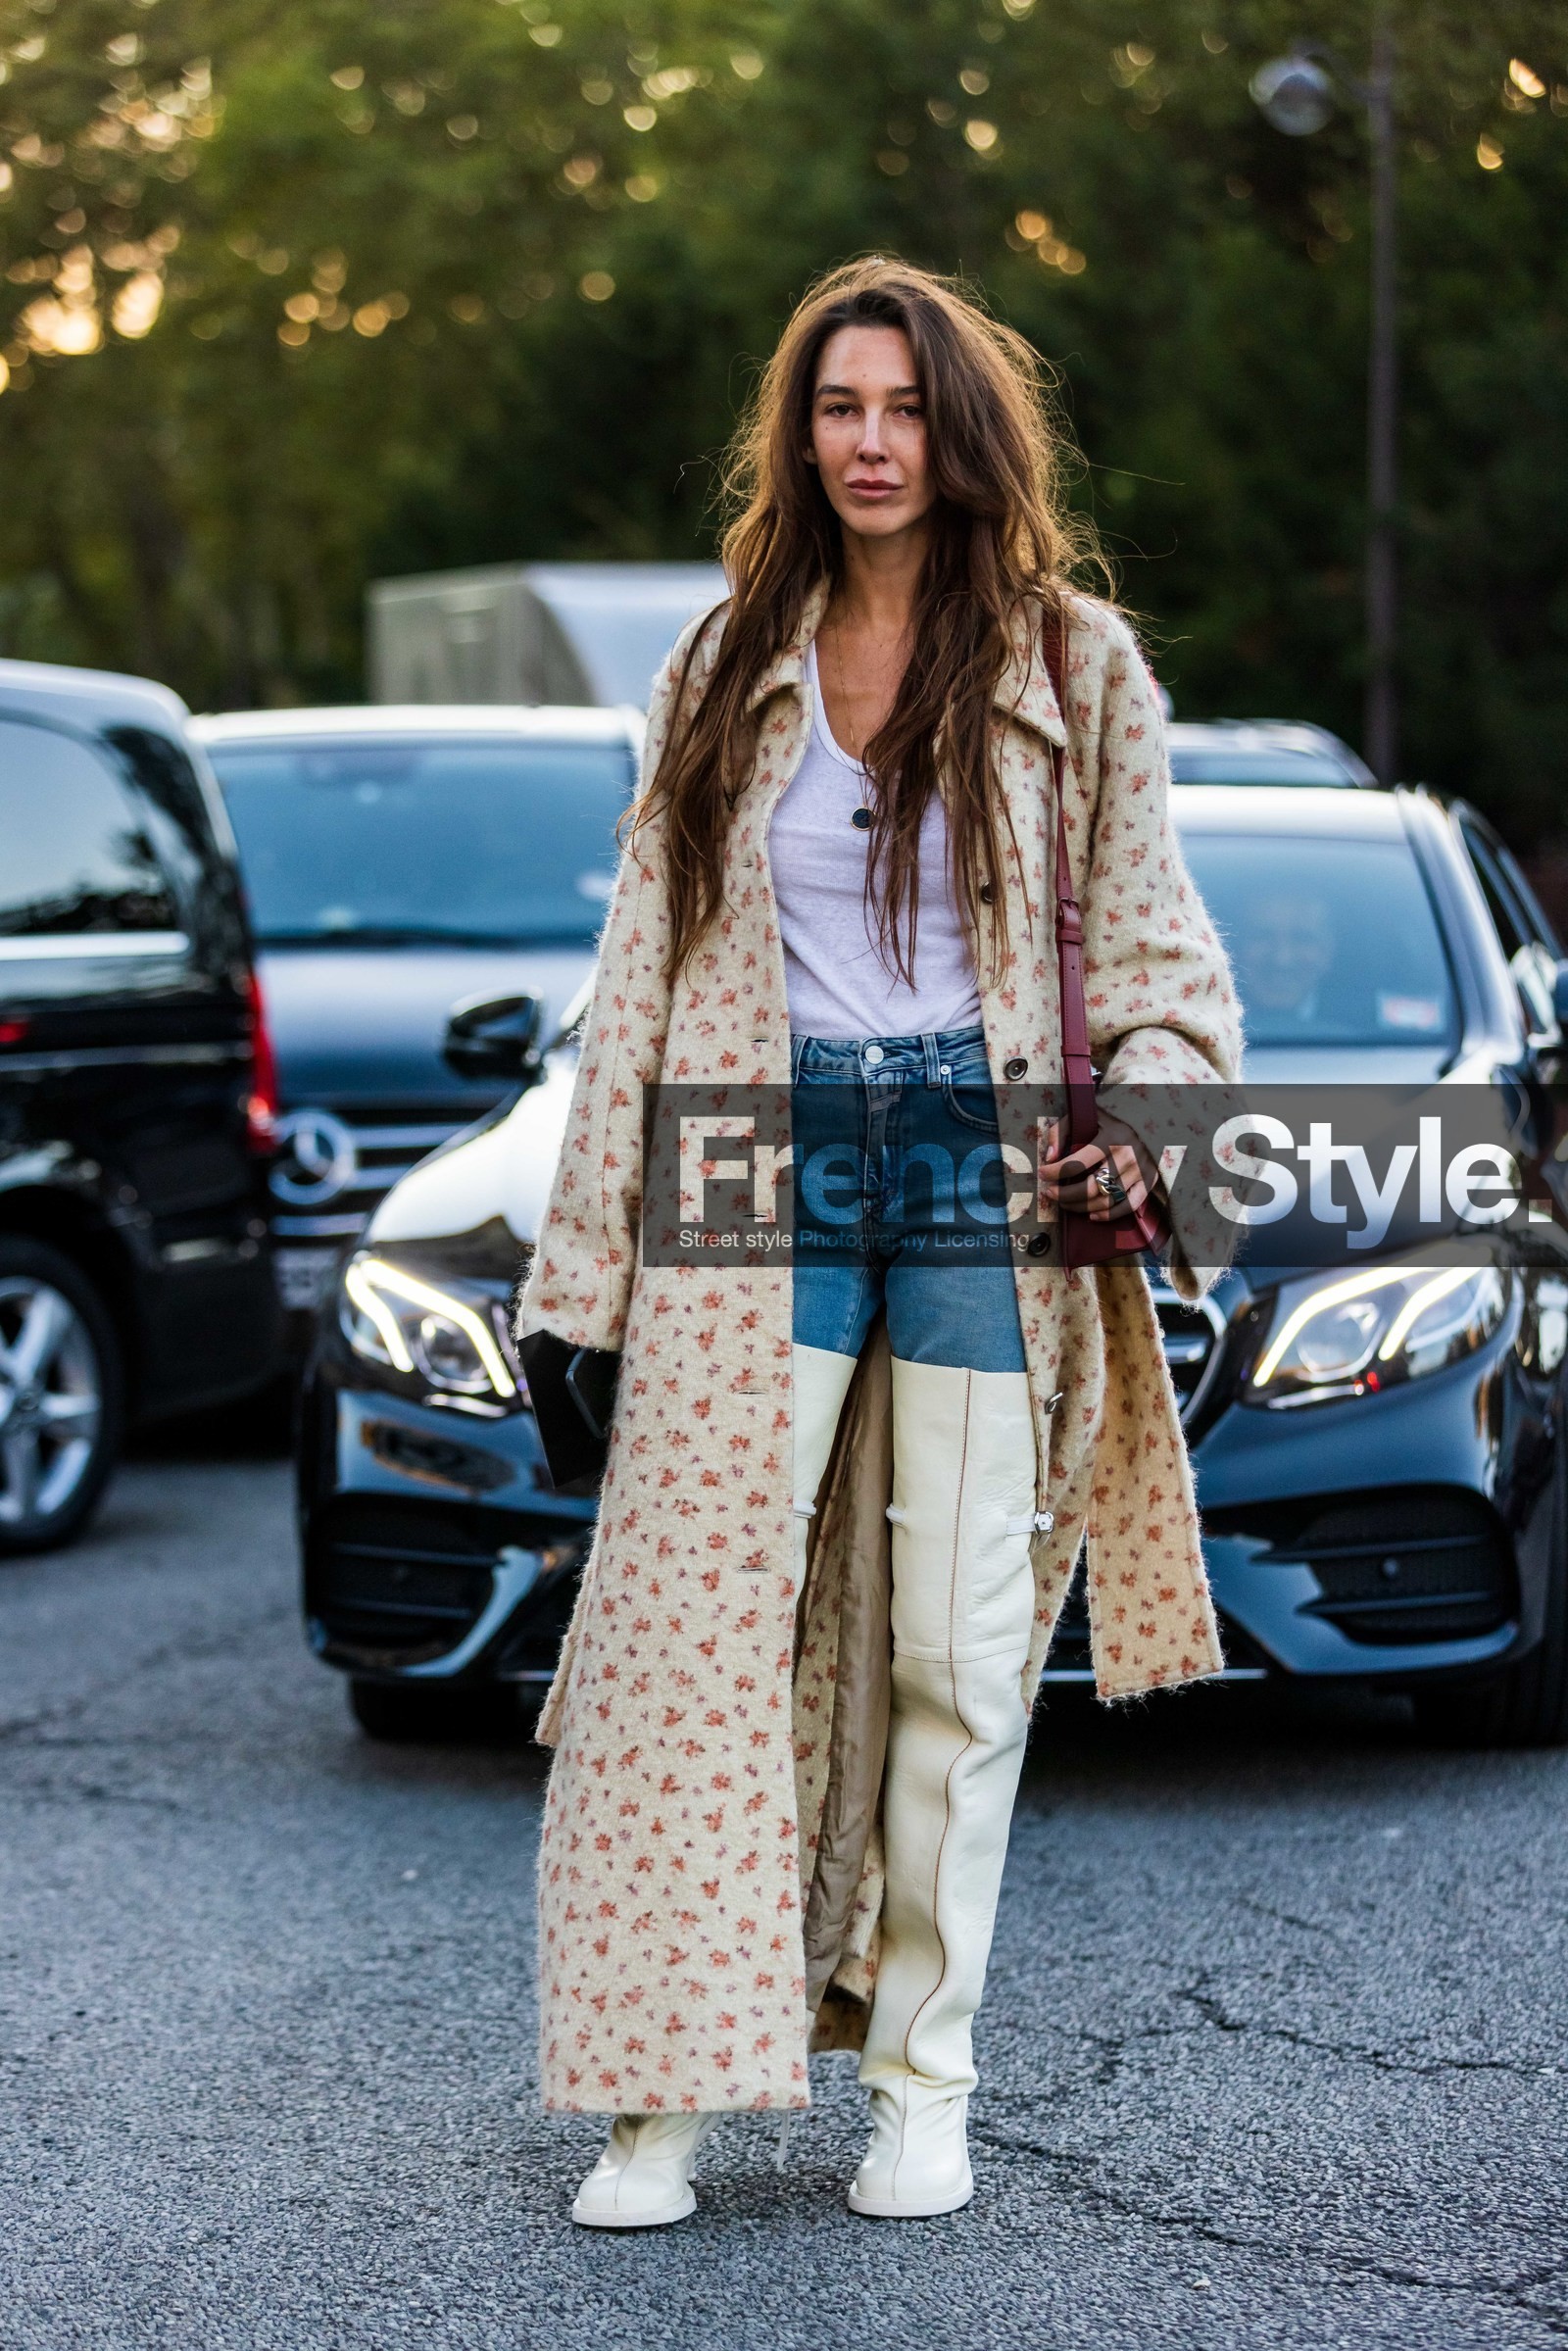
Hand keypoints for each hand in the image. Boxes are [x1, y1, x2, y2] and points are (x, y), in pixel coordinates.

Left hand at [1038, 1108, 1160, 1223]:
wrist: (1150, 1117)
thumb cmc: (1112, 1119)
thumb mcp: (1086, 1115)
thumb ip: (1062, 1131)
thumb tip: (1050, 1157)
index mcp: (1111, 1137)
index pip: (1077, 1163)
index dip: (1054, 1172)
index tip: (1042, 1173)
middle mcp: (1127, 1156)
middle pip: (1090, 1188)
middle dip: (1064, 1195)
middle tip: (1050, 1193)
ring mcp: (1140, 1171)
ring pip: (1105, 1200)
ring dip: (1081, 1207)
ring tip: (1066, 1203)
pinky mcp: (1148, 1181)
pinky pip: (1128, 1206)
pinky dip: (1108, 1215)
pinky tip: (1092, 1215)